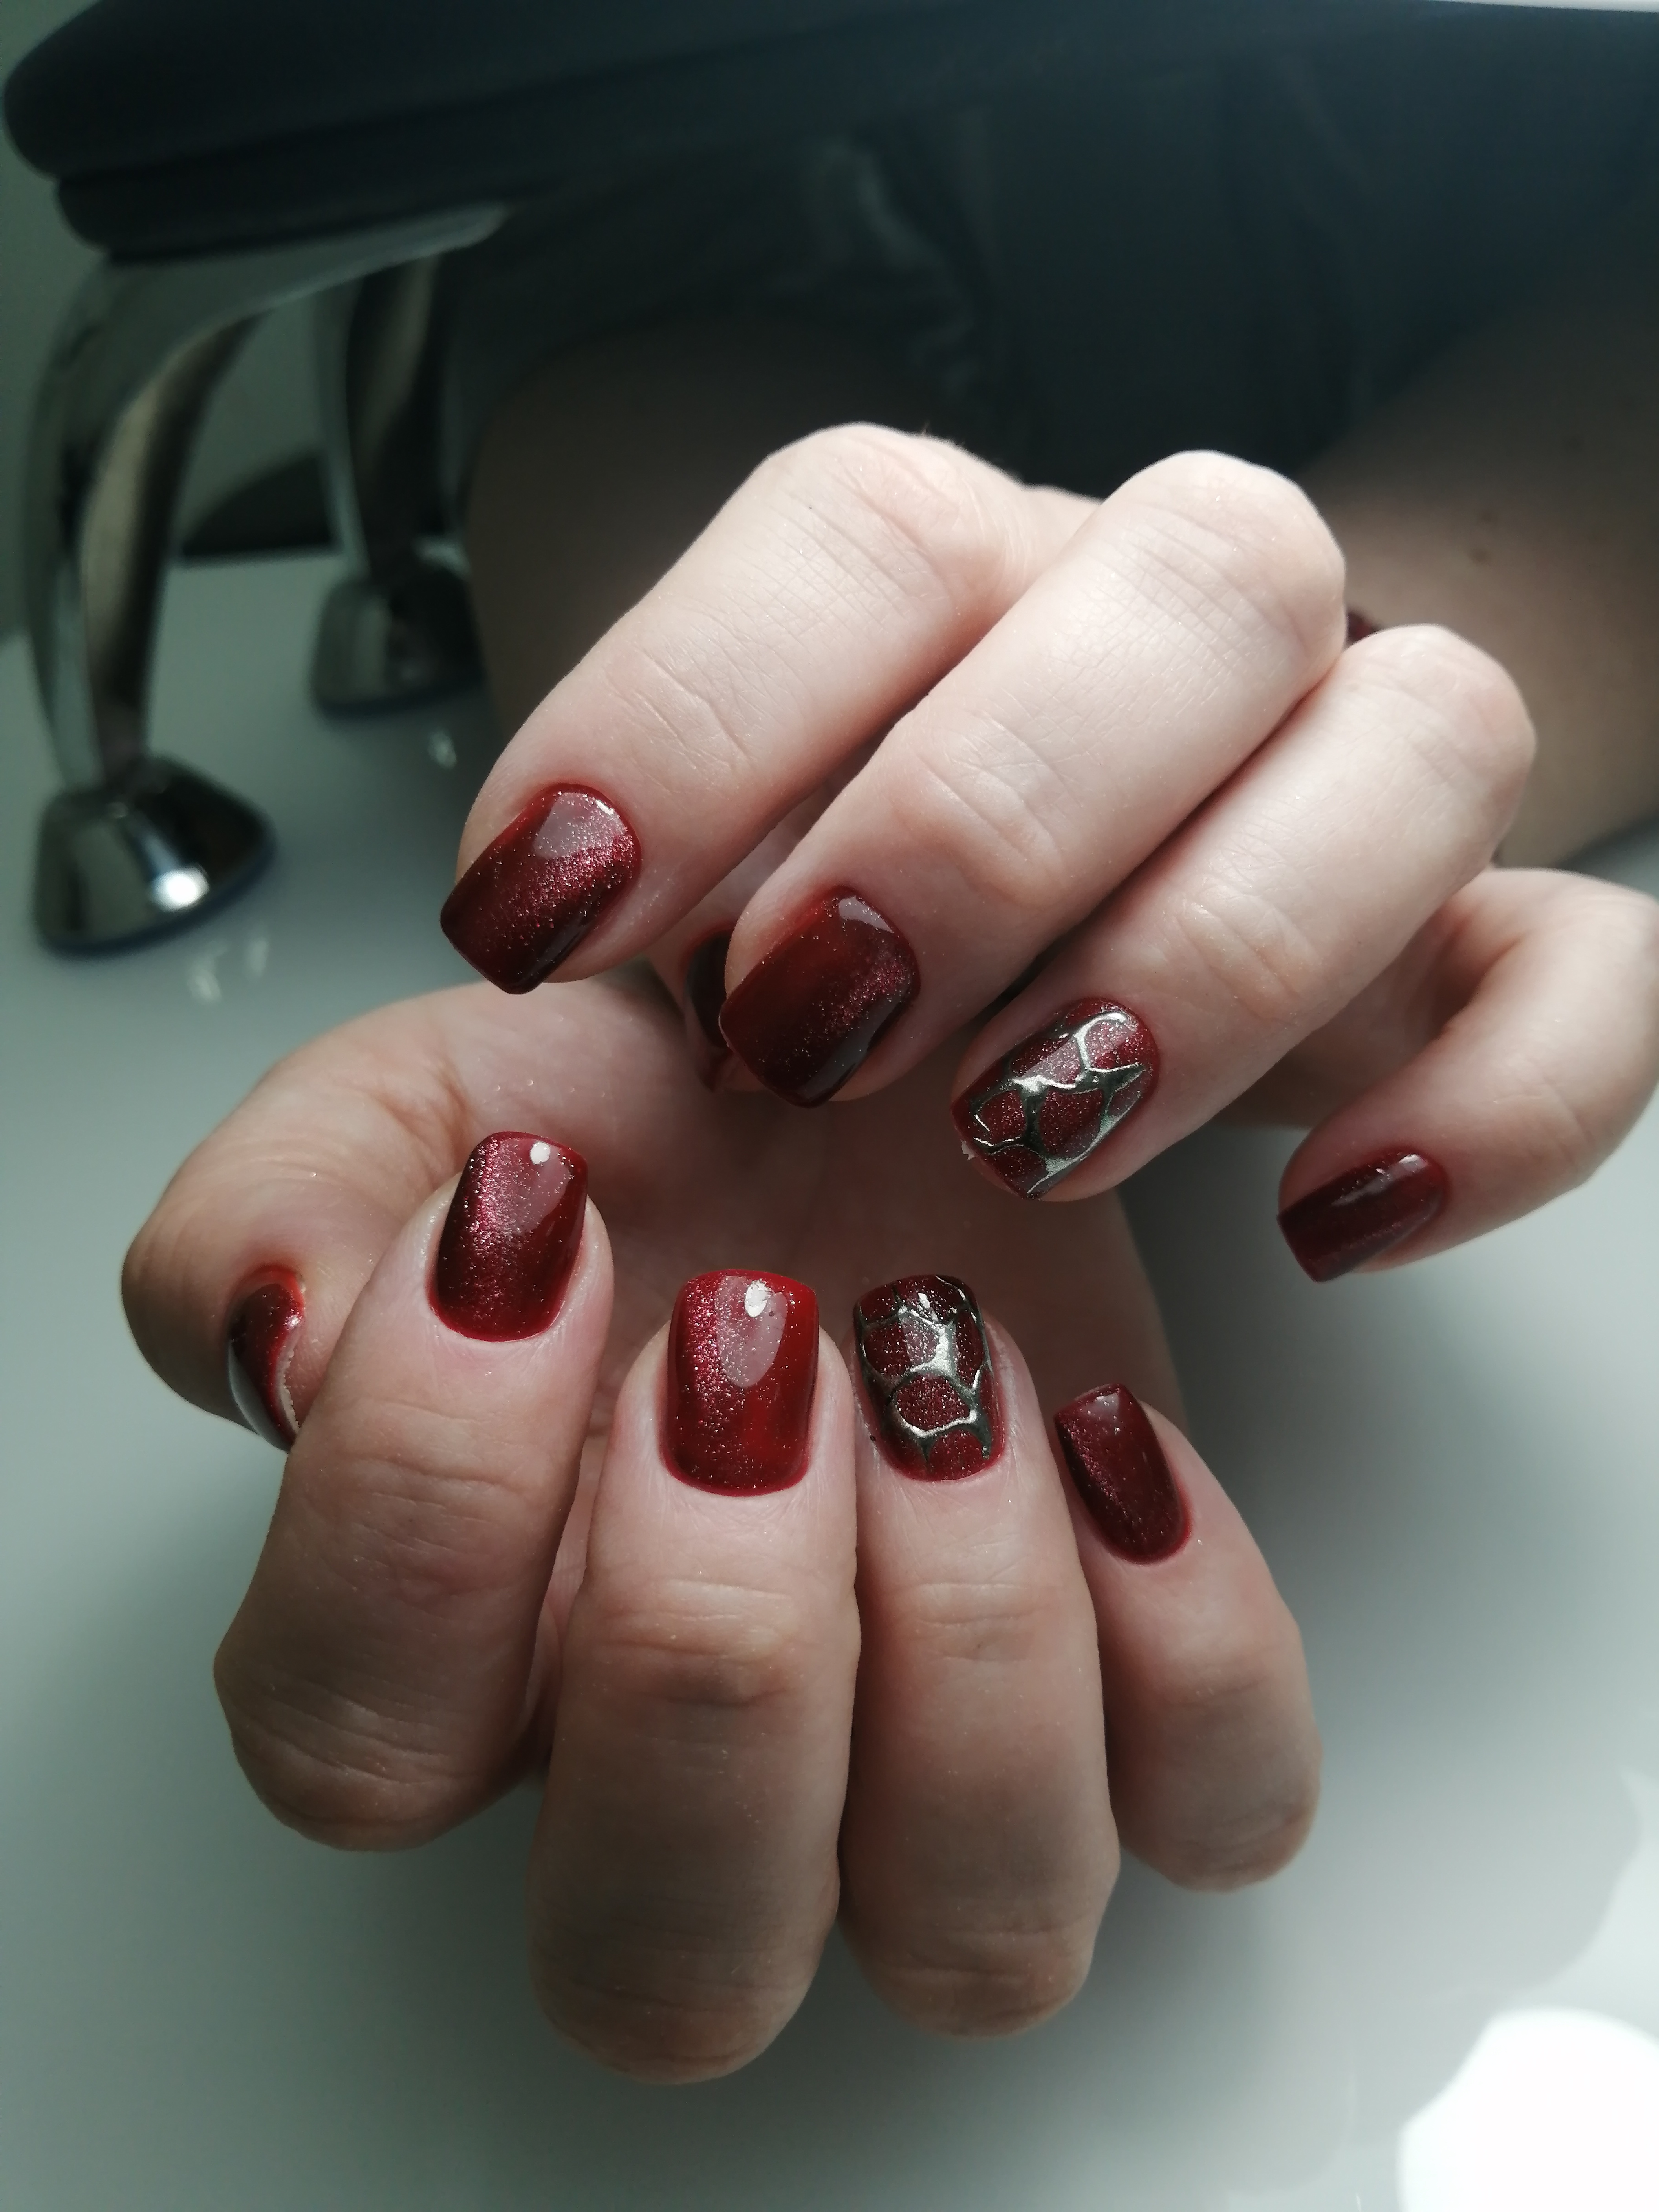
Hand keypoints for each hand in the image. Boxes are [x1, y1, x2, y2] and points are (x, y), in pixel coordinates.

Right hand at [123, 977, 1316, 2078]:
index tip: (533, 1223)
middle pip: (668, 1962)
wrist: (850, 1048)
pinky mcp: (1135, 1687)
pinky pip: (1212, 1808)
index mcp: (460, 1650)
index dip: (429, 1494)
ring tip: (947, 1358)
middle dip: (715, 1643)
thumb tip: (281, 1342)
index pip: (363, 1747)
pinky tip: (1111, 1430)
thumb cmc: (631, 1109)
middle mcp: (687, 1768)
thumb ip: (269, 1214)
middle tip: (750, 1341)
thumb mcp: (407, 1101)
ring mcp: (926, 1760)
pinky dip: (1196, 1638)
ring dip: (971, 1637)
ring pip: (968, 1933)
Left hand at [444, 427, 1658, 1278]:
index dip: (690, 718)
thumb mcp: (553, 1040)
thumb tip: (276, 1329)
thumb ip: (389, 1139)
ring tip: (1025, 1130)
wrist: (955, 968)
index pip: (853, 531)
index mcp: (924, 567)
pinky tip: (1334, 1223)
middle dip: (987, 818)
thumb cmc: (741, 995)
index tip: (536, 926)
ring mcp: (1341, 772)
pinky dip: (1499, 1097)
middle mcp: (1157, 618)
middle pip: (1189, 578)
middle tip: (811, 1033)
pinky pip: (1588, 972)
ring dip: (1218, 947)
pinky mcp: (1466, 954)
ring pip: (1419, 732)